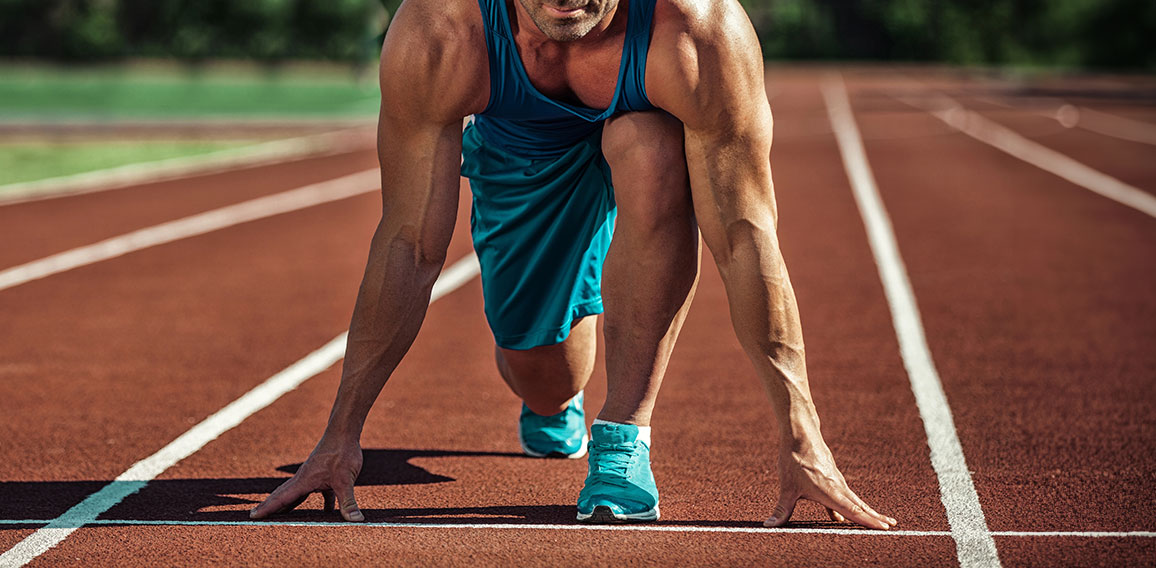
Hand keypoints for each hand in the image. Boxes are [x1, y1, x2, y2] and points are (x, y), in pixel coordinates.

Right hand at [250, 438, 364, 521]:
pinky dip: (321, 505)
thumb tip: (355, 521)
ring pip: (298, 495)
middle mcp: (304, 479)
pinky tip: (326, 514)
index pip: (282, 498)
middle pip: (283, 496)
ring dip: (290, 506)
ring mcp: (313, 477)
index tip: (252, 516)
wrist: (344, 433)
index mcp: (304, 481)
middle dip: (270, 507)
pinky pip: (319, 494)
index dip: (267, 508)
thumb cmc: (342, 453)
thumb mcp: (345, 480)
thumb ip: (348, 502)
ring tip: (280, 518)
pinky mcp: (325, 477)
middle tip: (254, 516)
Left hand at [765, 444, 896, 529]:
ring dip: (866, 510)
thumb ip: (781, 510)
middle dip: (875, 517)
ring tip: (879, 520)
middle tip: (891, 526)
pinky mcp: (831, 476)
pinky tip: (838, 517)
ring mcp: (836, 481)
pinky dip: (848, 505)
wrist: (799, 434)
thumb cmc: (793, 460)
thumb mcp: (786, 488)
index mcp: (830, 492)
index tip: (883, 527)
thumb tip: (769, 525)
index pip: (853, 510)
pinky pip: (843, 494)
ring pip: (854, 499)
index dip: (868, 520)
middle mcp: (837, 487)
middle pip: (860, 505)